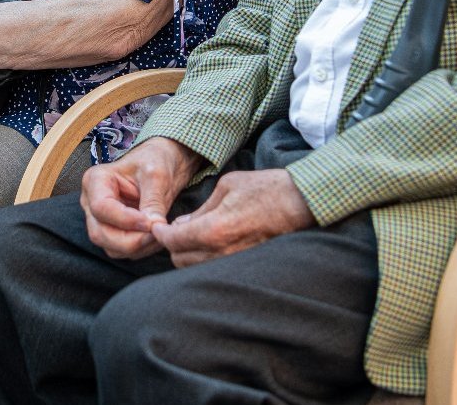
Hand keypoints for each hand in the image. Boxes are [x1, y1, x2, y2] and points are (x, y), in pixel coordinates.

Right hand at [80, 138, 201, 259]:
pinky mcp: (112, 232)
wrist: (163, 163)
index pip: (101, 208)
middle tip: (156, 235)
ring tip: (159, 235)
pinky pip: (120, 250)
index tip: (150, 223)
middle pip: (100, 233)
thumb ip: (153, 201)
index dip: (125, 220)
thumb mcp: (157, 175)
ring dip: (136, 248)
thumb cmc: (155, 160)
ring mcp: (100, 219)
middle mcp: (91, 202)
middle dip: (130, 240)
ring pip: (109, 246)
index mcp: (96, 180)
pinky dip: (139, 250)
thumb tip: (154, 228)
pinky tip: (155, 238)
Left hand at [151, 167, 313, 266]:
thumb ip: (201, 209)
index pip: (173, 241)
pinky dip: (204, 259)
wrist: (300, 203)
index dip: (161, 234)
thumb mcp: (227, 187)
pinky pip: (213, 268)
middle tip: (173, 230)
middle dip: (172, 245)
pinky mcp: (245, 265)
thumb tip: (182, 223)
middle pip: (180, 260)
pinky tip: (208, 244)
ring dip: (187, 254)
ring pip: (195, 268)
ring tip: (190, 236)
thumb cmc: (264, 189)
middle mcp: (221, 252)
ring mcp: (234, 262)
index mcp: (213, 230)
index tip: (157, 227)